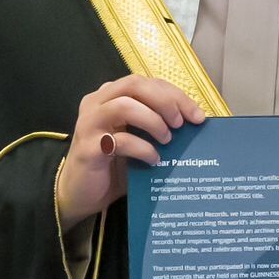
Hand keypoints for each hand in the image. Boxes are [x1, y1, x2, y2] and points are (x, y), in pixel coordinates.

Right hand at [55, 75, 205, 226]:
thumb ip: (157, 125)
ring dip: (153, 120)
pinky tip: (154, 159)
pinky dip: (143, 148)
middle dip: (165, 101)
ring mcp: (89, 124)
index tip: (197, 115)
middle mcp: (97, 103)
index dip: (175, 95)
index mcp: (110, 96)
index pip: (147, 83)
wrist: (80, 194)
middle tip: (181, 123)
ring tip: (167, 139)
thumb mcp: (138, 139)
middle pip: (134, 85)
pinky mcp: (88, 148)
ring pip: (125, 105)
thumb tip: (194, 124)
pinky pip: (120, 140)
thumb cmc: (113, 165)